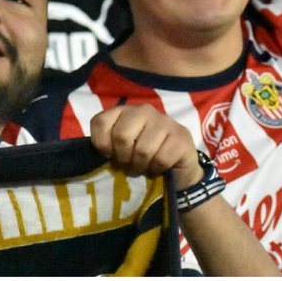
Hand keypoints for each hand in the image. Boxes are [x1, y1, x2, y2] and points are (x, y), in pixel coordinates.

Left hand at [89, 104, 203, 185]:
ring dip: (141, 166)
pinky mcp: (181, 136)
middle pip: (121, 136)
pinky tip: (160, 167)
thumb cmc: (143, 159)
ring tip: (144, 166)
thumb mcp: (120, 150)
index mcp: (124, 112)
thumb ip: (107, 145)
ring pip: (143, 150)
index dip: (101, 144)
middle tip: (130, 164)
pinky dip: (157, 169)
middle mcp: (144, 111)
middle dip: (123, 158)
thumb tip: (100, 152)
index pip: (100, 122)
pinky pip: (161, 158)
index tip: (110, 155)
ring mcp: (165, 121)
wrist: (177, 170)